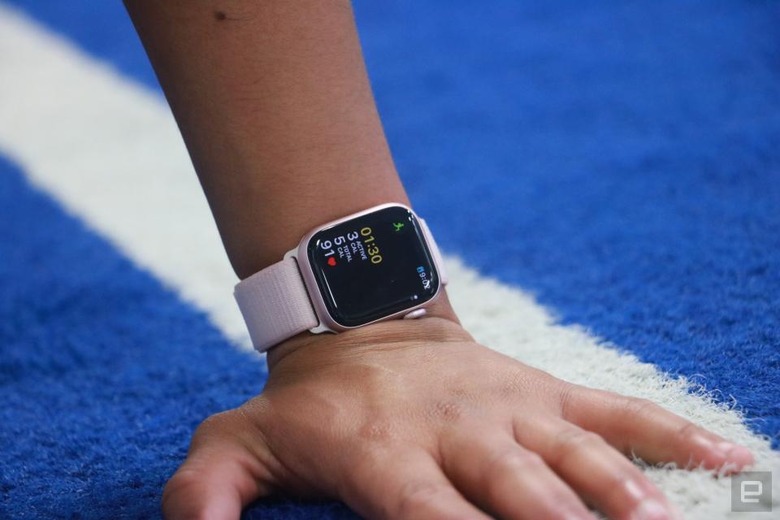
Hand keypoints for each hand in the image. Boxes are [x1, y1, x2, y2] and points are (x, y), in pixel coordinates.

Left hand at [162, 314, 752, 519]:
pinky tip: (729, 455)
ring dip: (625, 496)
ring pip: (578, 453)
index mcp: (389, 456)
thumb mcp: (238, 440)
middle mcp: (461, 432)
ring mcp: (511, 407)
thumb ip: (206, 492)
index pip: (430, 519)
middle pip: (523, 494)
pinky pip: (614, 409)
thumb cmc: (307, 402)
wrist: (361, 323)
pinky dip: (671, 433)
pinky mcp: (542, 389)